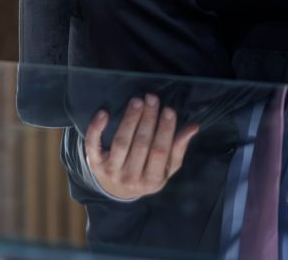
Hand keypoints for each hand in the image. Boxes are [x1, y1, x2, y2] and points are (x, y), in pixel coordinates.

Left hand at [84, 93, 199, 200]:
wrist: (118, 190)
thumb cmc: (148, 173)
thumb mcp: (166, 167)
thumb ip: (178, 148)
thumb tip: (193, 126)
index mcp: (152, 181)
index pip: (160, 152)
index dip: (165, 130)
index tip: (169, 109)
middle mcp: (131, 178)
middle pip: (141, 145)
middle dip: (148, 119)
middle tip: (152, 98)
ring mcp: (111, 172)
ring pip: (121, 142)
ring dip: (130, 119)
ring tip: (137, 101)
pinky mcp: (94, 163)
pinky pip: (93, 144)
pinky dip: (96, 128)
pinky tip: (104, 113)